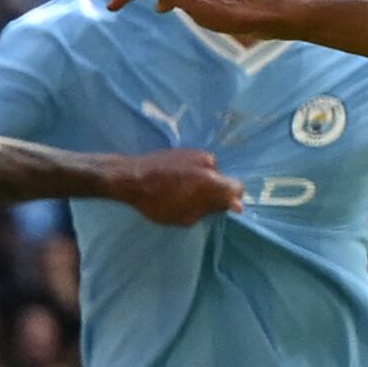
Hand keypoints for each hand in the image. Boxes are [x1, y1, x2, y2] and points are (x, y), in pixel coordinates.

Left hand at [109, 148, 243, 224]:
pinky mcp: (184, 149)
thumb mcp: (186, 216)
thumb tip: (233, 205)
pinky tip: (177, 180)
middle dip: (216, 191)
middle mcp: (208, 163)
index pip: (238, 188)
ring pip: (210, 170)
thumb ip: (212, 209)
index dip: (233, 199)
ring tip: (184, 190)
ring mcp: (196, 153)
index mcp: (211, 181)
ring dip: (204, 181)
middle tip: (199, 201)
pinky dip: (194, 172)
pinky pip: (198, 164)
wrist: (129, 177)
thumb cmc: (157, 202)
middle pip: (223, 179)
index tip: (222, 207)